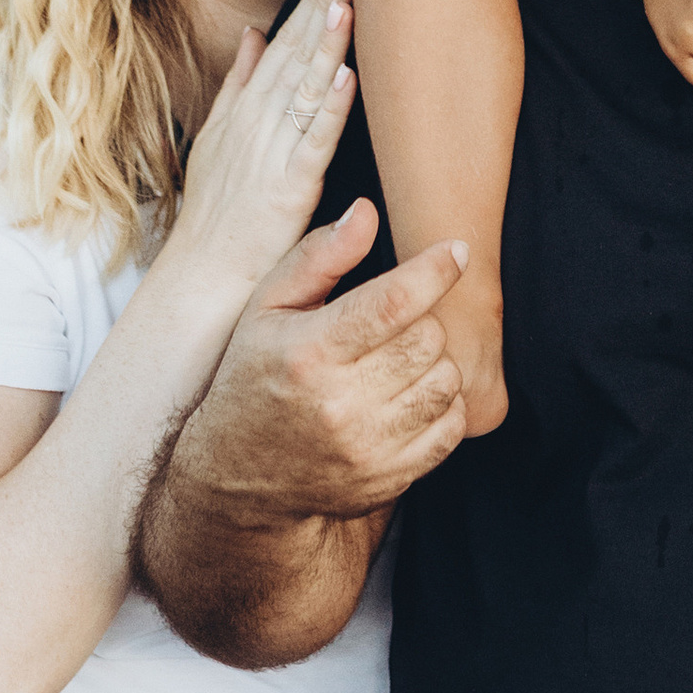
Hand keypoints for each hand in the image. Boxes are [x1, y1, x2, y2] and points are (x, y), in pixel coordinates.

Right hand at [173, 0, 356, 291]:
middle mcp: (257, 124)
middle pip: (294, 58)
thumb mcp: (216, 135)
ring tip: (346, 4)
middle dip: (320, 12)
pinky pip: (315, 143)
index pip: (280, 48)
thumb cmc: (216, 208)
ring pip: (305, 91)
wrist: (205, 272)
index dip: (307, 8)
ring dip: (326, 47)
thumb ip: (236, 83)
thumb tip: (252, 33)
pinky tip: (348, 78)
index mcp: (244, 110)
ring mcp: (273, 154)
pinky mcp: (291, 188)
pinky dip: (331, 109)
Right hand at [180, 204, 470, 517]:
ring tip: (399, 360)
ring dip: (435, 362)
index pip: (393, 303)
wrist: (237, 478)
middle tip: (395, 322)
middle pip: (428, 339)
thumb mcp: (266, 308)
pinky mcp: (389, 479)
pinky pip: (451, 428)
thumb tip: (366, 213)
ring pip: (446, 381)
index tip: (455, 250)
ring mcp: (368, 449)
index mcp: (309, 353)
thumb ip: (318, 256)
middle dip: (423, 319)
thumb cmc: (254, 377)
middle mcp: (341, 404)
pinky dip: (443, 404)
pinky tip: (410, 396)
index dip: (434, 270)